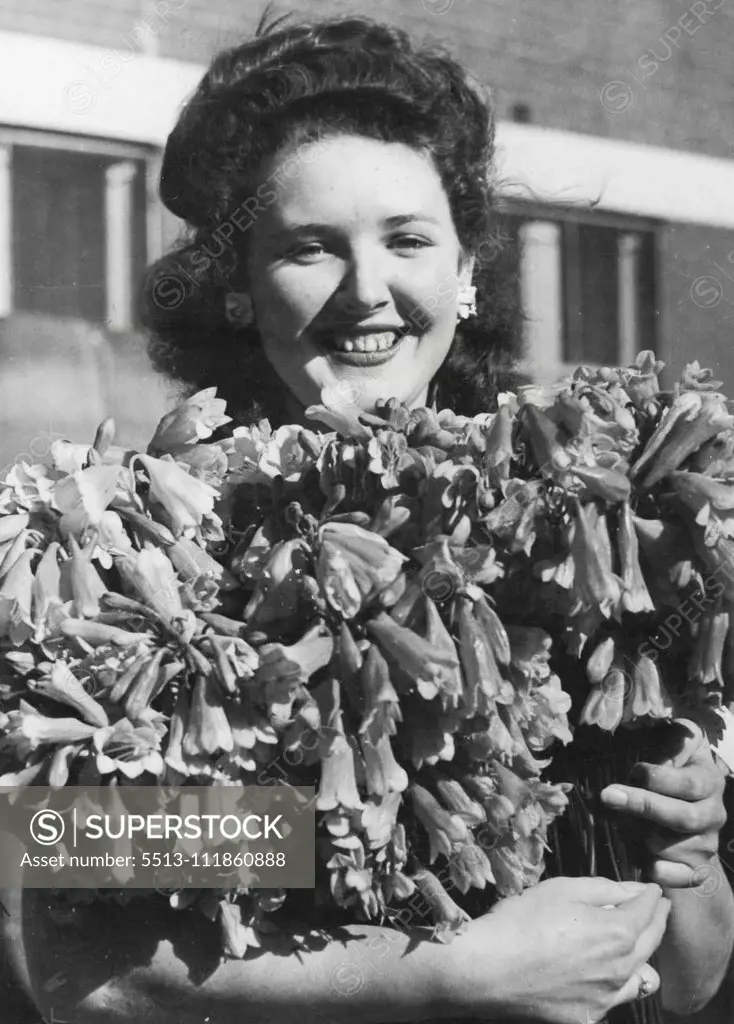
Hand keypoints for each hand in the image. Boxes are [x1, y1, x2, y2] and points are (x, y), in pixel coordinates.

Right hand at [446, 876, 668, 1023]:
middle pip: (652, 942)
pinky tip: (600, 972)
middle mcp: (620, 969)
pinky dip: (616, 983)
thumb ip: (606, 888)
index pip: (648, 910)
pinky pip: (615, 999)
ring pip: (643, 978)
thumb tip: (637, 890)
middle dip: (656, 921)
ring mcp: (606, 998)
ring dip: (642, 957)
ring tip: (629, 944)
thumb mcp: (562, 889)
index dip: (652, 896)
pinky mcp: (588, 1017)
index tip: (654, 889)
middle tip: (655, 909)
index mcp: (617, 932)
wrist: (486, 969)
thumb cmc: (521, 920)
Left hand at [600, 718, 727, 887]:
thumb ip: (670, 741)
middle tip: (608, 796)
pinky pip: (679, 877)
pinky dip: (658, 870)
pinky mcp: (697, 870)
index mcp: (708, 780)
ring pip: (674, 847)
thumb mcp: (673, 750)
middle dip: (643, 806)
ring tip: (622, 825)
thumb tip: (658, 725)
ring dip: (642, 837)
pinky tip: (641, 859)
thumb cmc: (669, 775)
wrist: (683, 819)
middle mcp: (714, 813)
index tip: (634, 771)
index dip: (660, 778)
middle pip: (683, 817)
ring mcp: (706, 844)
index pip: (690, 783)